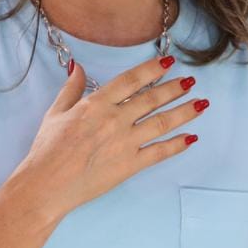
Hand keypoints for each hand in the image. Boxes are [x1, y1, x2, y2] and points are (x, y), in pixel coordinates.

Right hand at [15, 56, 207, 221]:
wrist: (46, 185)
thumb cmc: (47, 150)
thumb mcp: (55, 112)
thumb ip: (71, 88)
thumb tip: (79, 67)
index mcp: (96, 104)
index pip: (131, 80)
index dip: (152, 69)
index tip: (169, 62)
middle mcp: (114, 119)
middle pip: (151, 99)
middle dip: (174, 89)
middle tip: (191, 82)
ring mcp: (124, 143)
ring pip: (161, 123)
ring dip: (183, 112)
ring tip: (201, 104)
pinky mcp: (129, 165)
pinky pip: (159, 152)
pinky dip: (177, 145)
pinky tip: (191, 138)